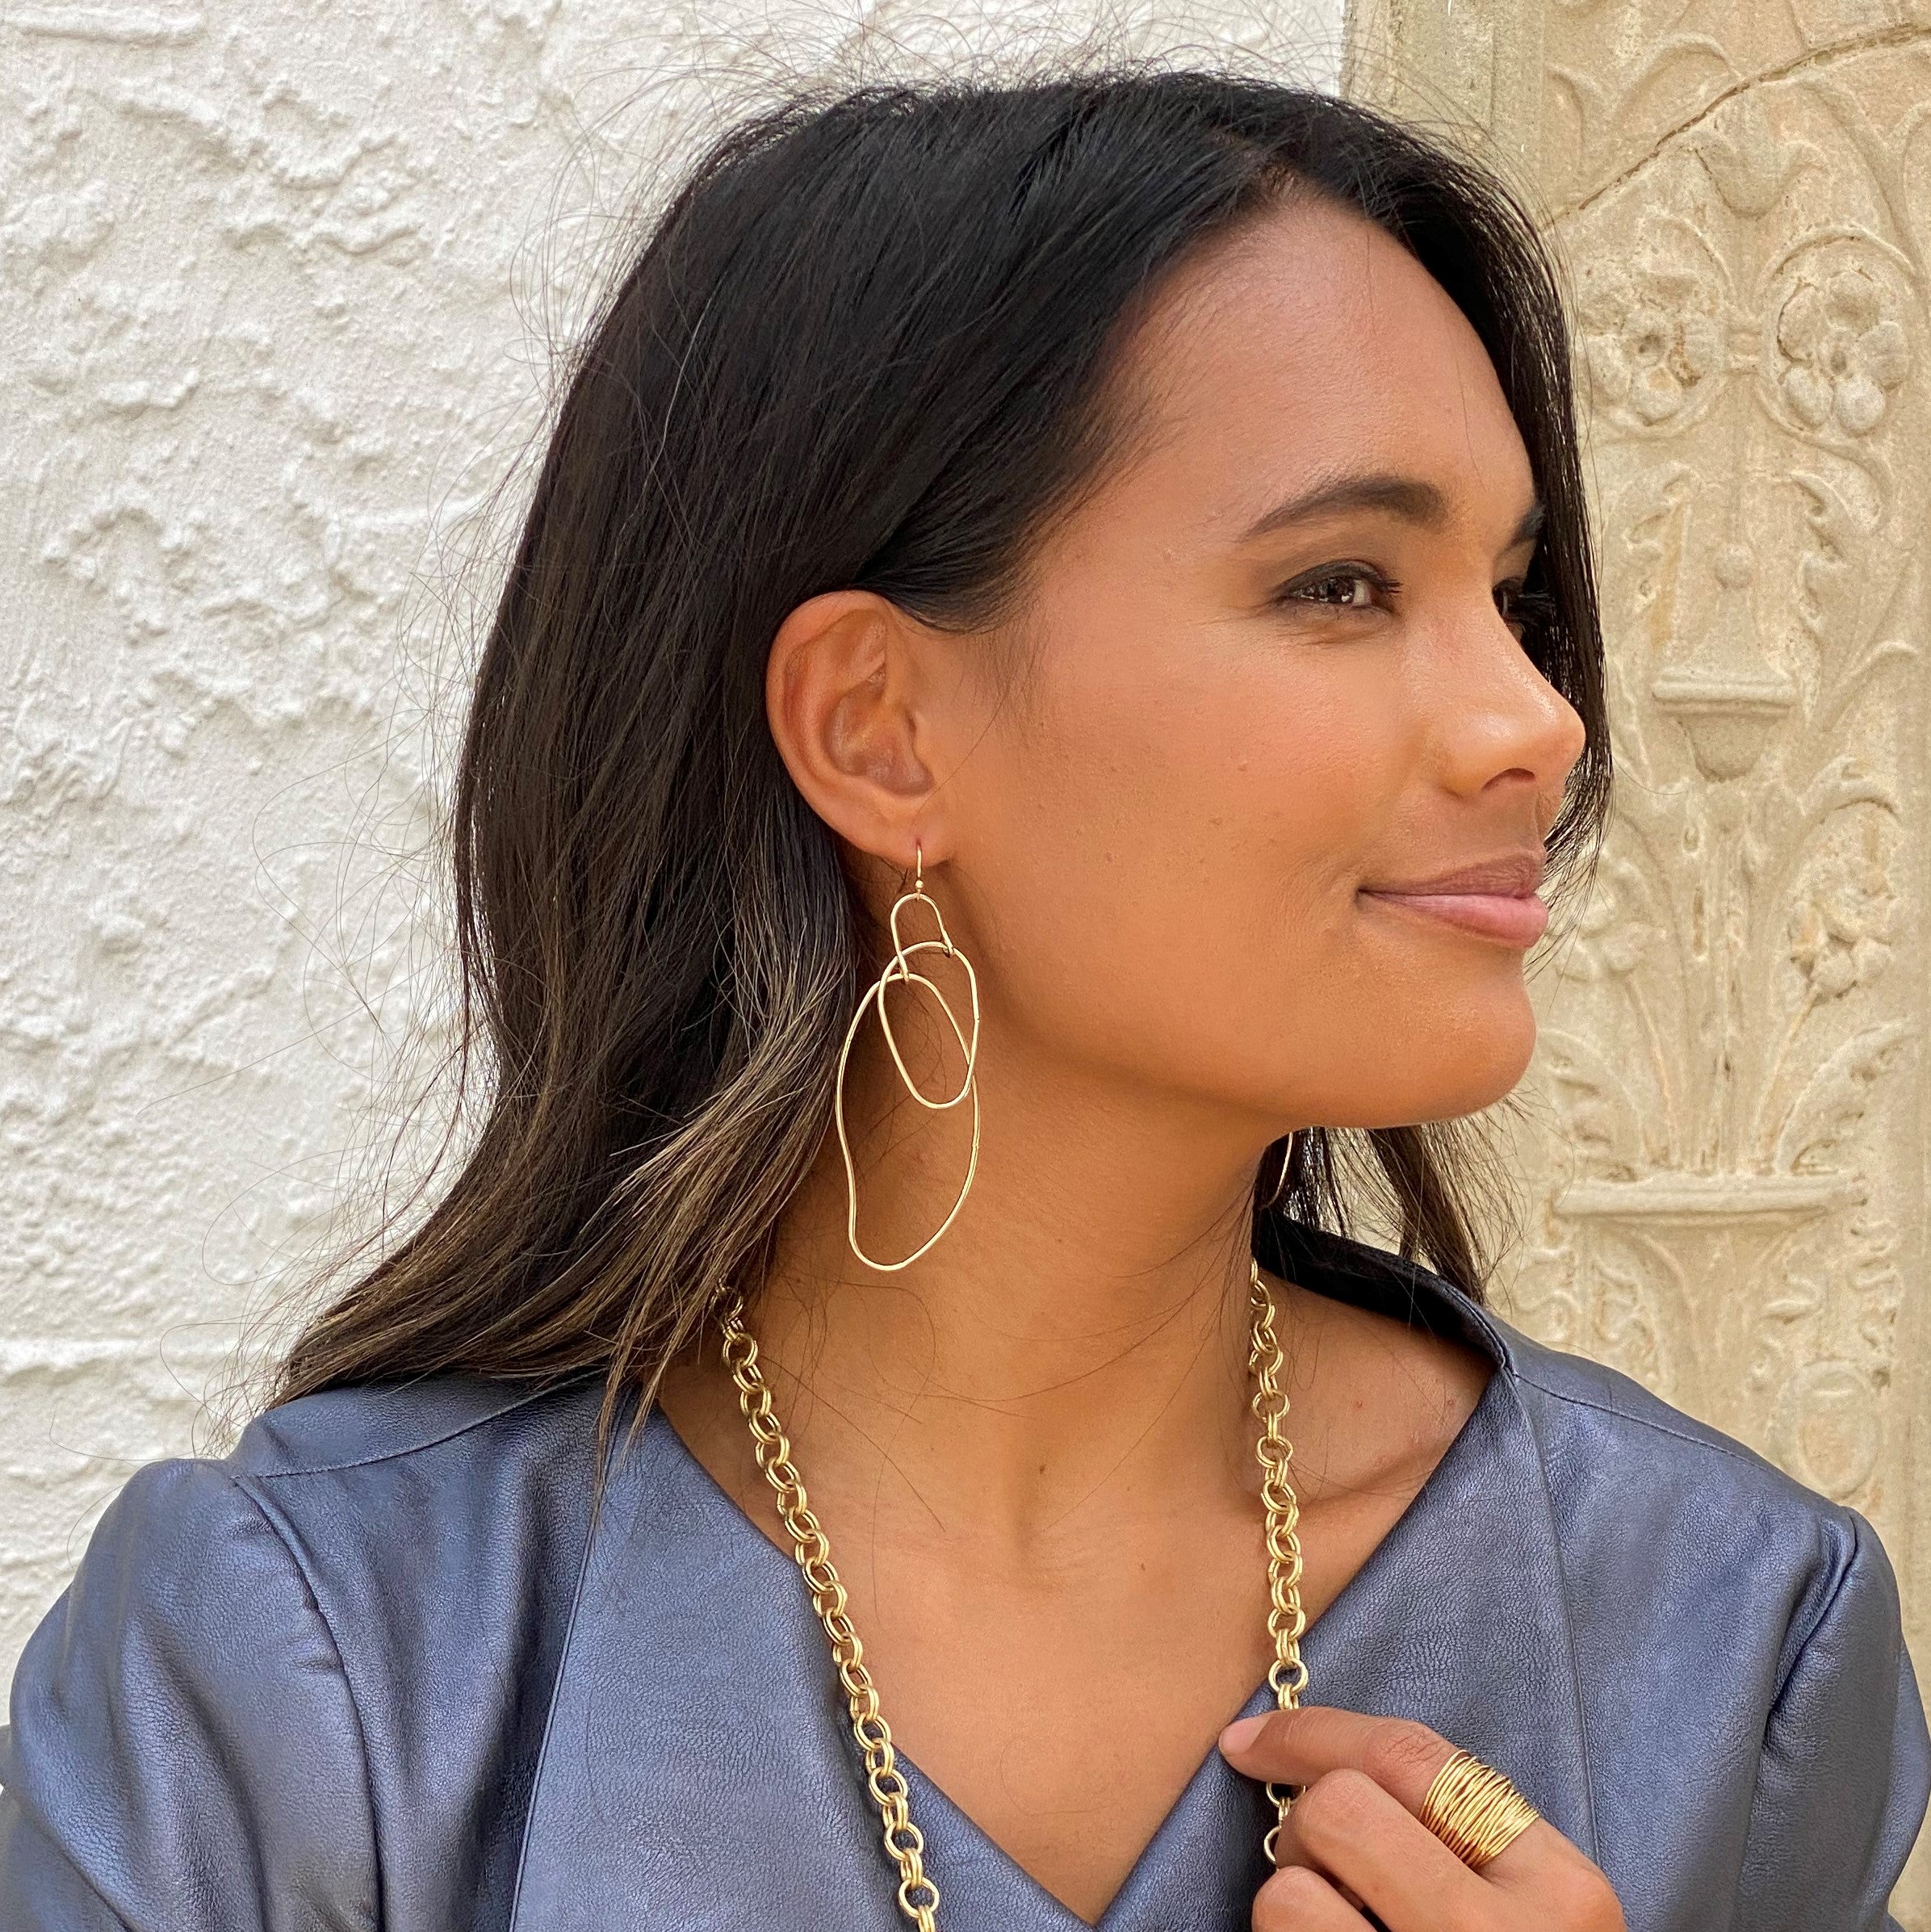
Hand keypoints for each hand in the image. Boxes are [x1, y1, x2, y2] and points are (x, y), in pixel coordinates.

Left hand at [1217, 1706, 1624, 1931]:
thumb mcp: (1531, 1910)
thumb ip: (1461, 1839)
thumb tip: (1314, 1761)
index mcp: (1560, 1890)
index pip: (1411, 1756)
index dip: (1310, 1731)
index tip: (1247, 1739)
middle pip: (1340, 1808)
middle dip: (1306, 1826)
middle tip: (1324, 1868)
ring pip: (1287, 1896)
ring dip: (1289, 1907)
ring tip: (1333, 1931)